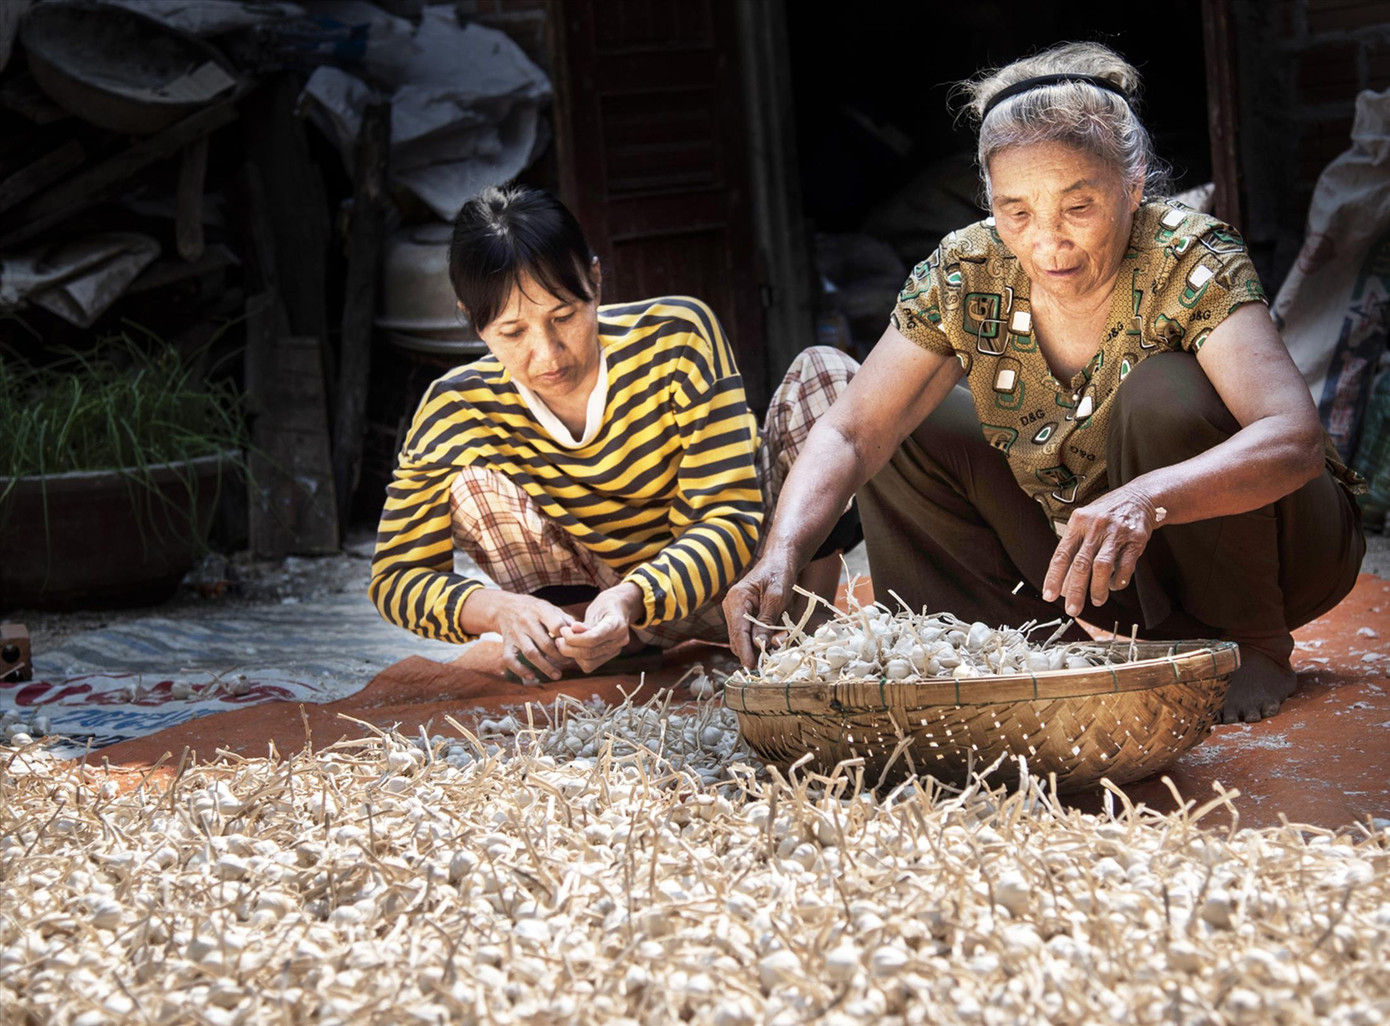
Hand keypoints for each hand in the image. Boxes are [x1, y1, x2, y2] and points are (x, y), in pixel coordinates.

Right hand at [493, 593, 577, 684]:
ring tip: (557, 675)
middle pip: (545, 643)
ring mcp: (515, 633)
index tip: (574, 645)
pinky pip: (510, 659)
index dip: (566, 637)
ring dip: (545, 667)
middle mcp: (526, 621)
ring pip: (530, 653)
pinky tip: (532, 676)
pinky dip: (520, 670)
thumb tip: (585, 632)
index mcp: (540, 610)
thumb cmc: (534, 610)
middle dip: (559, 657)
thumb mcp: (550, 608)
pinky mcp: (506, 643)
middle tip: (569, 663)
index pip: (556, 625)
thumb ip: (567, 620)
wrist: (504, 606)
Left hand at [555, 583, 642, 672]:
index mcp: (617, 625)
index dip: (574, 638)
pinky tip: (573, 648)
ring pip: (589, 663)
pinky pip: (591, 664)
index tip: (562, 631)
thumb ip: (584, 623)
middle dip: (569, 648)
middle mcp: (620, 641)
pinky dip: (578, 658)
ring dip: (572, 655)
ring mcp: (616, 650)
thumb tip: (573, 629)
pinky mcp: (610, 656)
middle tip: (558, 640)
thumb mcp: (595, 608)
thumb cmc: (605, 606)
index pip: (593, 638)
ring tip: (564, 643)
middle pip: (590, 653)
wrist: (619, 609)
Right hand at [723, 549, 798, 667]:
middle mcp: (731, 606)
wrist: (779, 561)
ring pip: (741, 639)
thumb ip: (766, 622)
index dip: (745, 651)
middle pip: (736, 639)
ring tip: (777, 646)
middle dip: (752, 652)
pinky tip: (773, 640)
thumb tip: (758, 645)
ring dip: (757, 647)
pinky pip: (747, 633)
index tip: (752, 667)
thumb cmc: (779, 574)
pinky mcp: (743, 615)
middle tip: (770, 661)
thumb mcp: (776, 598)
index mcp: (736, 599)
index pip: (738, 632)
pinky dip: (759, 640)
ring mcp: (735, 611)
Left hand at [1042, 486, 1164, 616]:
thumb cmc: (1106, 513)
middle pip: (1081, 564)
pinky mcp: (1136, 539)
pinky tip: (1114, 586)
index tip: (1049, 596)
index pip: (1061, 554)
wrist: (1139, 496)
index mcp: (1078, 522)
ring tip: (1096, 601)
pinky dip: (1119, 580)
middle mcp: (1095, 526)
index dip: (1054, 577)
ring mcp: (1116, 532)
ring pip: (1102, 566)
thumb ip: (1075, 546)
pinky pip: (1126, 565)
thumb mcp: (1085, 521)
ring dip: (1098, 588)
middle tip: (1072, 610)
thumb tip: (1063, 582)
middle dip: (1075, 591)